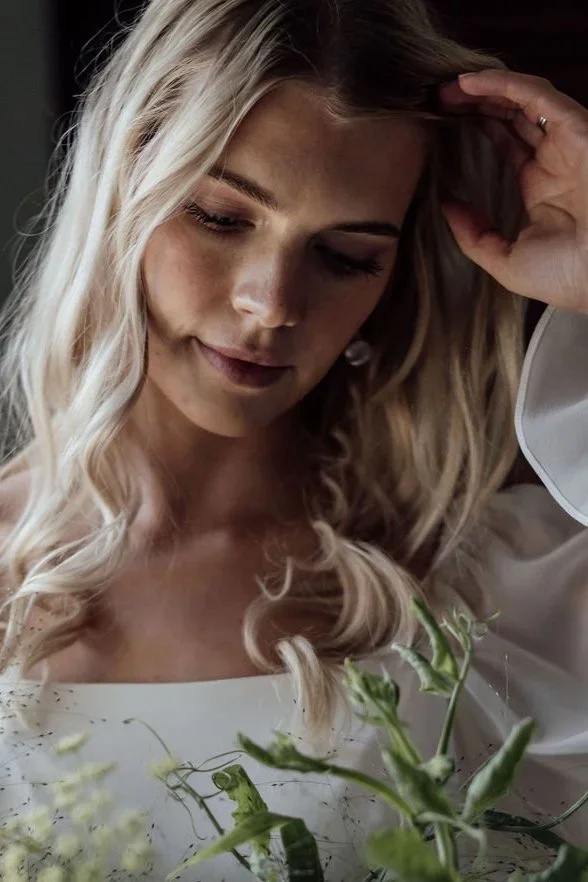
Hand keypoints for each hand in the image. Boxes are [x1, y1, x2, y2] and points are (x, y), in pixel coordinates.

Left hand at [438, 69, 587, 313]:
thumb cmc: (567, 277)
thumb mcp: (507, 261)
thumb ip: (475, 236)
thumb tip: (448, 207)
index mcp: (543, 187)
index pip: (509, 142)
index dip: (480, 125)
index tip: (446, 119)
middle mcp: (557, 159)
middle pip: (514, 115)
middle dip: (478, 102)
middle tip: (439, 97)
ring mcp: (568, 143)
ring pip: (525, 99)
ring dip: (487, 88)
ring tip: (449, 87)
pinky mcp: (578, 129)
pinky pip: (539, 95)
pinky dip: (505, 84)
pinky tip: (472, 83)